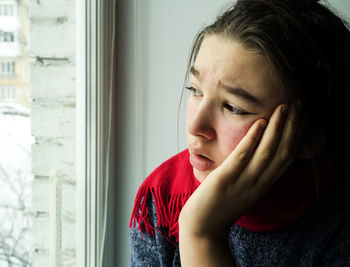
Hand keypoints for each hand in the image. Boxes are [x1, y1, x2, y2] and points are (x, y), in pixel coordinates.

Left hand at [179, 104, 297, 265]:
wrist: (203, 227)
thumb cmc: (221, 205)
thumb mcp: (245, 190)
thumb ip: (255, 174)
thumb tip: (260, 155)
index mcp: (264, 184)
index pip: (287, 158)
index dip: (297, 136)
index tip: (300, 117)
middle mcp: (259, 183)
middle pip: (283, 152)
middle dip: (292, 127)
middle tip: (297, 104)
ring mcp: (243, 182)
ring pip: (268, 152)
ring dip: (278, 128)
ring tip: (284, 107)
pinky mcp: (225, 180)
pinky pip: (242, 157)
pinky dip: (253, 139)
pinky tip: (260, 123)